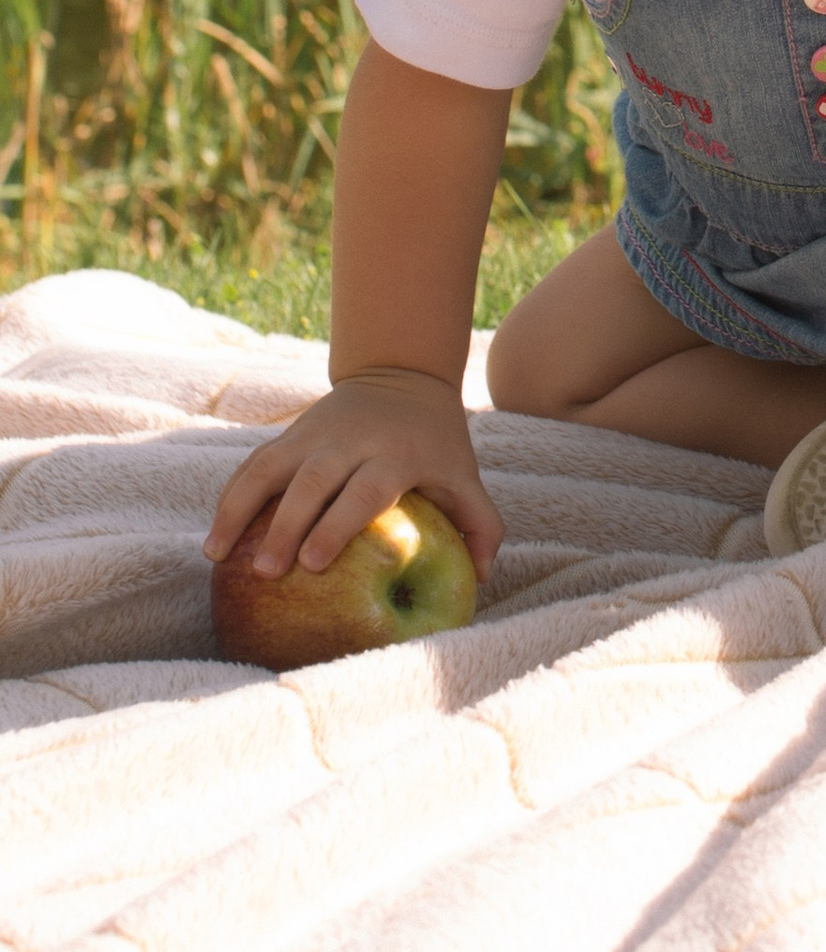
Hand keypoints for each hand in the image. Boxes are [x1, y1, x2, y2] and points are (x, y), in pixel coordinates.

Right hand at [203, 365, 502, 581]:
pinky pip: (253, 464)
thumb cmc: (436, 441)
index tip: (312, 562)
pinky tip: (216, 538)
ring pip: (268, 468)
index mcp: (394, 454)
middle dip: (285, 525)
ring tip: (216, 555)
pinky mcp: (289, 434)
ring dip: (239, 510)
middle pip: (312, 482)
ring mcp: (313, 435)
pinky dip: (231, 497)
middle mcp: (349, 441)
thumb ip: (480, 523)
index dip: (337, 525)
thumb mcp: (464, 474)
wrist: (402, 373)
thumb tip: (482, 578)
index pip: (364, 490)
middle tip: (266, 572)